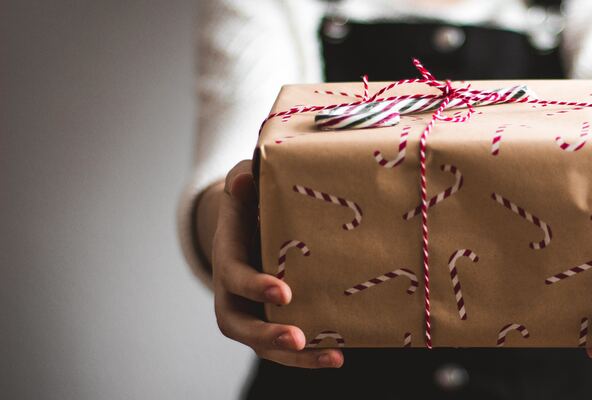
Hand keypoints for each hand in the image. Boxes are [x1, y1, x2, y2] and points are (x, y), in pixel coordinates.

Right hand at [211, 160, 343, 367]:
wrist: (249, 223)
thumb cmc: (250, 202)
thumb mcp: (244, 185)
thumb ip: (244, 180)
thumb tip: (245, 180)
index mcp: (228, 257)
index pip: (234, 277)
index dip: (255, 286)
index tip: (284, 292)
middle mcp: (233, 293)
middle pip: (239, 325)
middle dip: (267, 334)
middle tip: (297, 338)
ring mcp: (251, 312)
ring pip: (263, 345)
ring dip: (295, 357)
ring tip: (332, 357)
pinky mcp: (272, 321)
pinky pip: (285, 347)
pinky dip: (309, 356)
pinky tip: (339, 355)